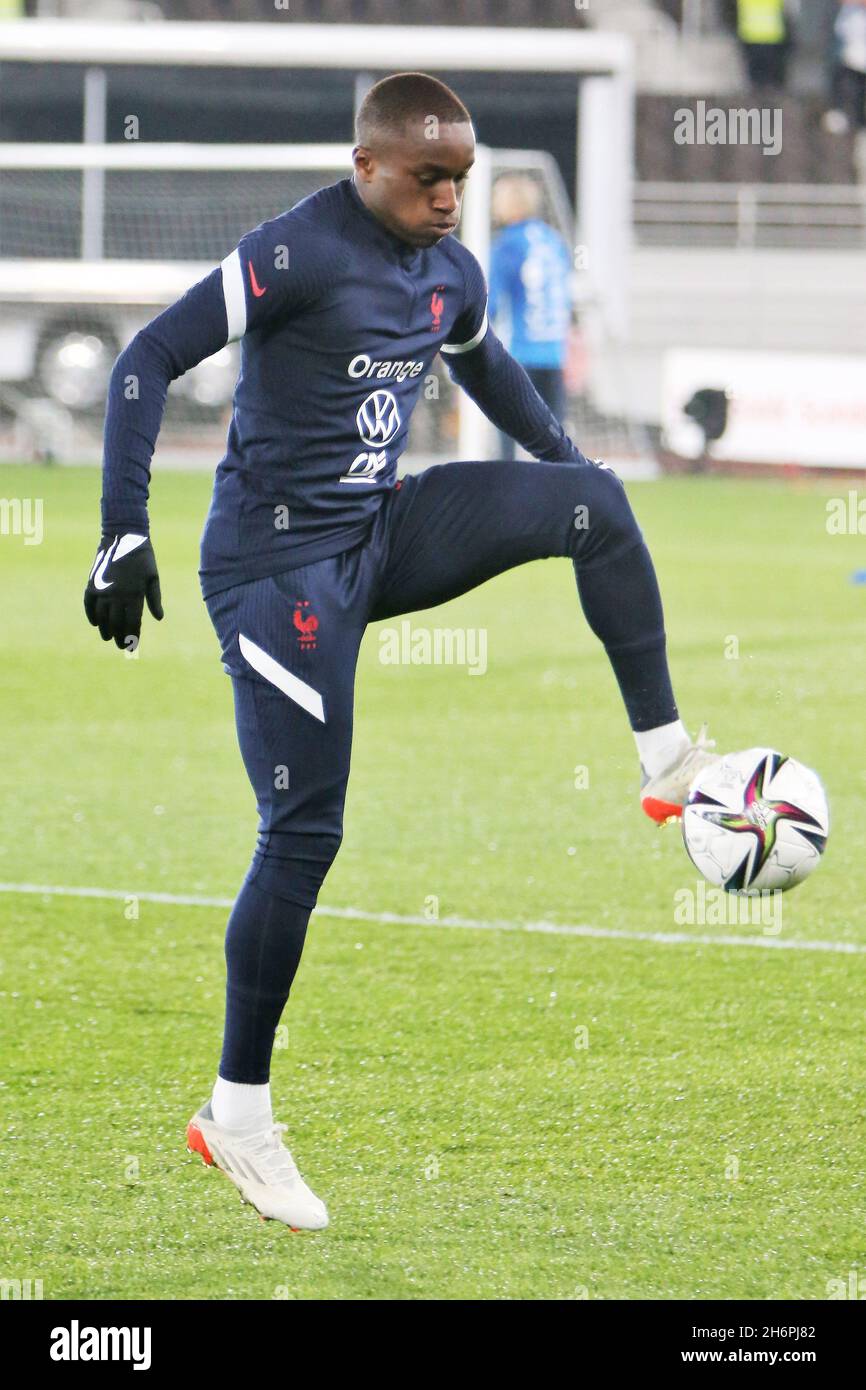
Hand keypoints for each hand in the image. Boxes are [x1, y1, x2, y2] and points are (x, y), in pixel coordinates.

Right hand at [84, 532, 163, 650]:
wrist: (123, 535)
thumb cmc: (143, 557)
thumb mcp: (153, 577)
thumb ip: (154, 599)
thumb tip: (158, 618)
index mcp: (134, 594)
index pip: (132, 624)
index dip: (132, 637)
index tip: (132, 647)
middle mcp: (117, 595)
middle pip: (116, 624)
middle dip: (119, 638)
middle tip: (120, 646)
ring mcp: (103, 589)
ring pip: (101, 617)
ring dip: (104, 630)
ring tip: (108, 637)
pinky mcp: (92, 583)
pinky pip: (89, 604)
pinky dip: (91, 615)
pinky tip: (95, 623)